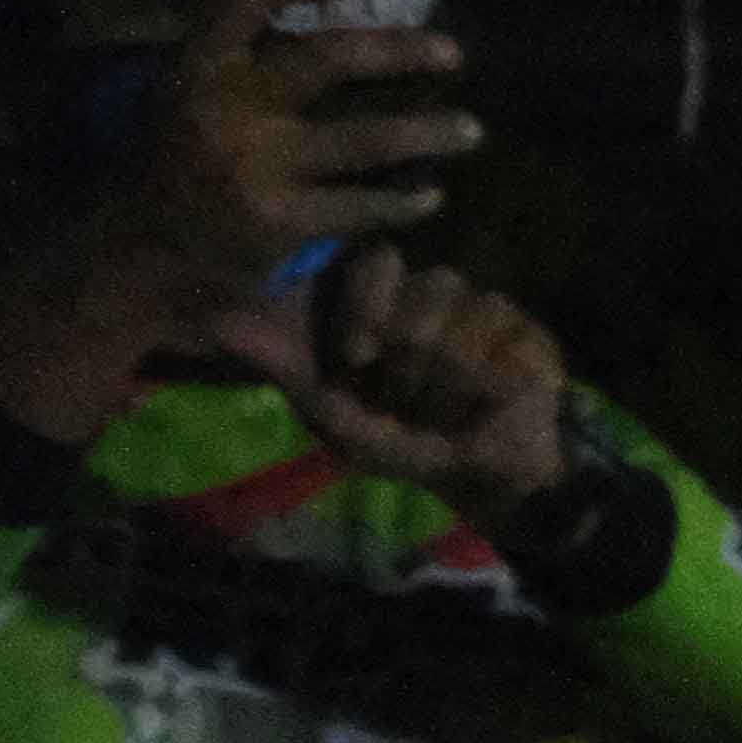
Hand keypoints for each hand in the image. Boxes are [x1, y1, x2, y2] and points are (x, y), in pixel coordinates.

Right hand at [0, 0, 477, 444]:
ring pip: (366, 138)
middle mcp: (222, 107)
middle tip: (452, 53)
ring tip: (472, 131)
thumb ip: (241, 56)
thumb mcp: (189, 96)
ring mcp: (253, 166)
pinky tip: (429, 196)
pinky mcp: (280, 222)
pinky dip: (403, 201)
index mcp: (195, 66)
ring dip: (430, 132)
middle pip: (326, 58)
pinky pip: (363, 205)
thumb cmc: (179, 166)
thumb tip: (320, 3)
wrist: (140, 256)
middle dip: (399, 50)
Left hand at [231, 248, 572, 513]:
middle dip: (408, 362)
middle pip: (425, 290)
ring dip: (445, 381)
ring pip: (463, 316)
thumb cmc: (402, 444)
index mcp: (390, 304)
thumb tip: (214, 319)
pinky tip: (482, 406)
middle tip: (405, 403)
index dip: (369, 308)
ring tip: (444, 413)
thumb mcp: (329, 411)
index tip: (358, 359)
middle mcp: (438, 296)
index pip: (380, 263)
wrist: (476, 479)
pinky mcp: (527, 334)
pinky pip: (502, 339)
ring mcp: (486, 311)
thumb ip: (281, 363)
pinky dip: (482, 385)